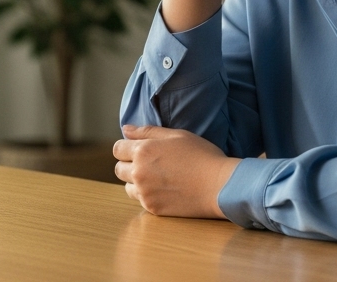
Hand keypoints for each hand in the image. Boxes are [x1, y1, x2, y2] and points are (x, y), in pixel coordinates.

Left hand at [112, 124, 240, 218]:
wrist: (219, 185)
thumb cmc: (201, 155)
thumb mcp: (176, 135)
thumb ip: (147, 131)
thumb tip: (125, 129)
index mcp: (143, 151)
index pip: (117, 149)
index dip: (126, 147)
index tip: (137, 149)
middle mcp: (139, 172)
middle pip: (119, 169)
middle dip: (129, 164)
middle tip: (148, 164)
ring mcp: (144, 192)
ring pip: (127, 187)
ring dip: (136, 181)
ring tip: (157, 178)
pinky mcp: (153, 208)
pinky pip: (140, 200)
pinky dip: (147, 195)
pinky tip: (165, 189)